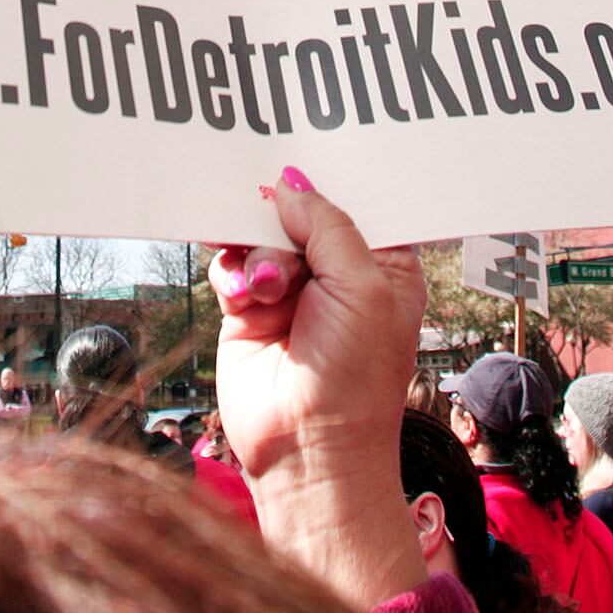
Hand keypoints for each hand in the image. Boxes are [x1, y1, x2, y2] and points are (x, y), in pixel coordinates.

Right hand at [211, 168, 426, 606]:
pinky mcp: (249, 311)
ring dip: (257, 255)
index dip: (328, 185)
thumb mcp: (362, 287)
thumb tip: (291, 182)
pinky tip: (244, 299)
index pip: (355, 201)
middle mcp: (336, 273)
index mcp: (382, 263)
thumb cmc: (355, 378)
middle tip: (281, 242)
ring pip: (258, 236)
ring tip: (266, 289)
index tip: (298, 161)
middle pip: (299, 213)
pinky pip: (230, 266)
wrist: (307, 451)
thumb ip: (327, 226)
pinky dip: (232, 275)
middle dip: (283, 222)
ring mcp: (290, 291)